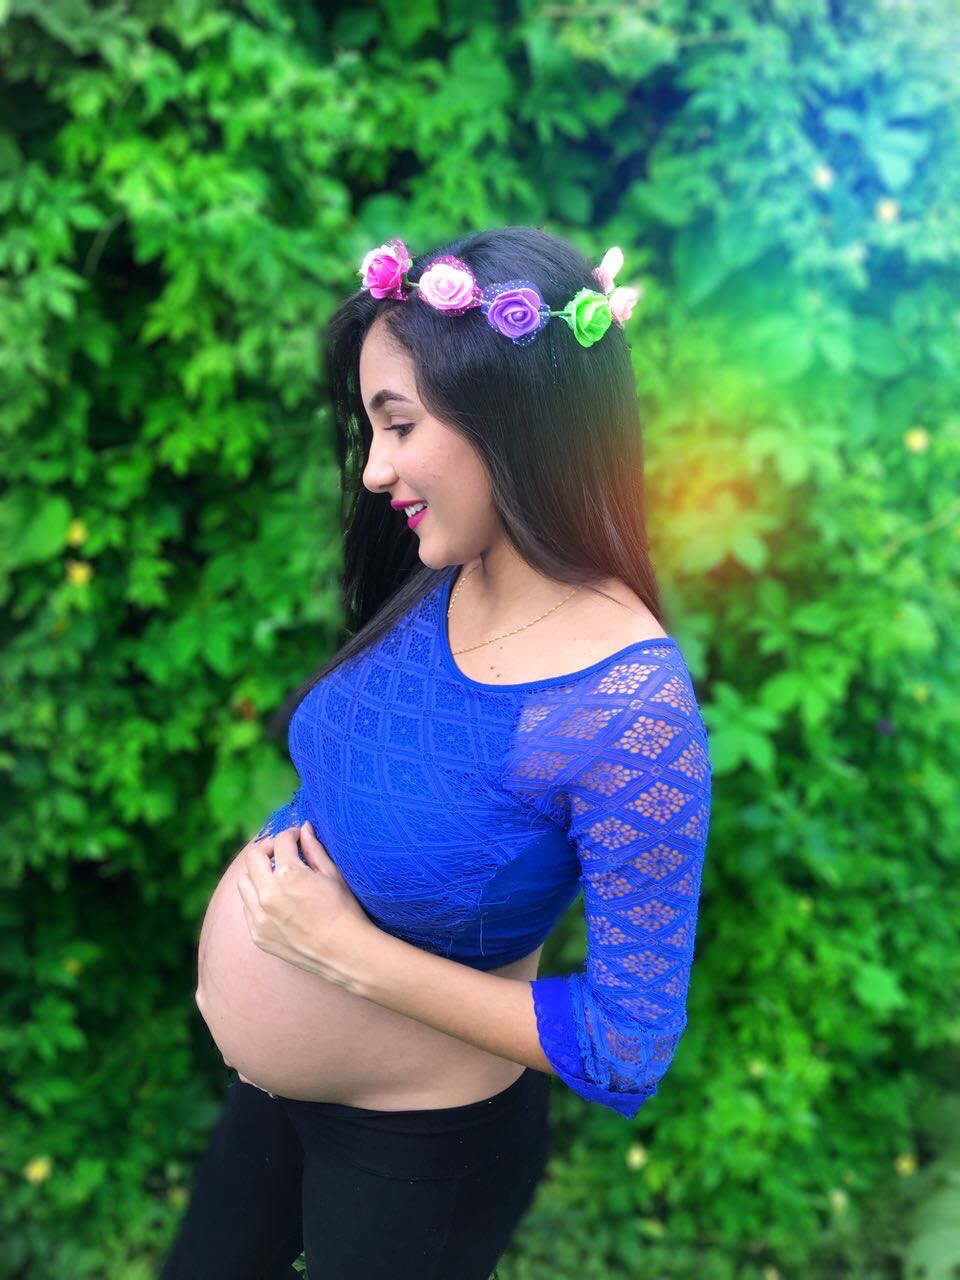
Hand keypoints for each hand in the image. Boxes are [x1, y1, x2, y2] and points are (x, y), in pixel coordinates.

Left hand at [236, 821, 374, 989]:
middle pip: (252, 857)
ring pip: (243, 882)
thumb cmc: (345, 911)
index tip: (297, 838)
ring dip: (257, 874)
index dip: (290, 834)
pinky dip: (257, 899)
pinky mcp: (257, 935)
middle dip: (267, 849)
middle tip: (281, 852)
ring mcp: (259, 917)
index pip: (280, 841)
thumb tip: (304, 828)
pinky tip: (276, 902)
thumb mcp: (333, 875)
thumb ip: (314, 849)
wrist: (345, 953)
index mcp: (289, 876)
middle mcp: (268, 895)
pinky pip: (247, 908)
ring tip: (276, 878)